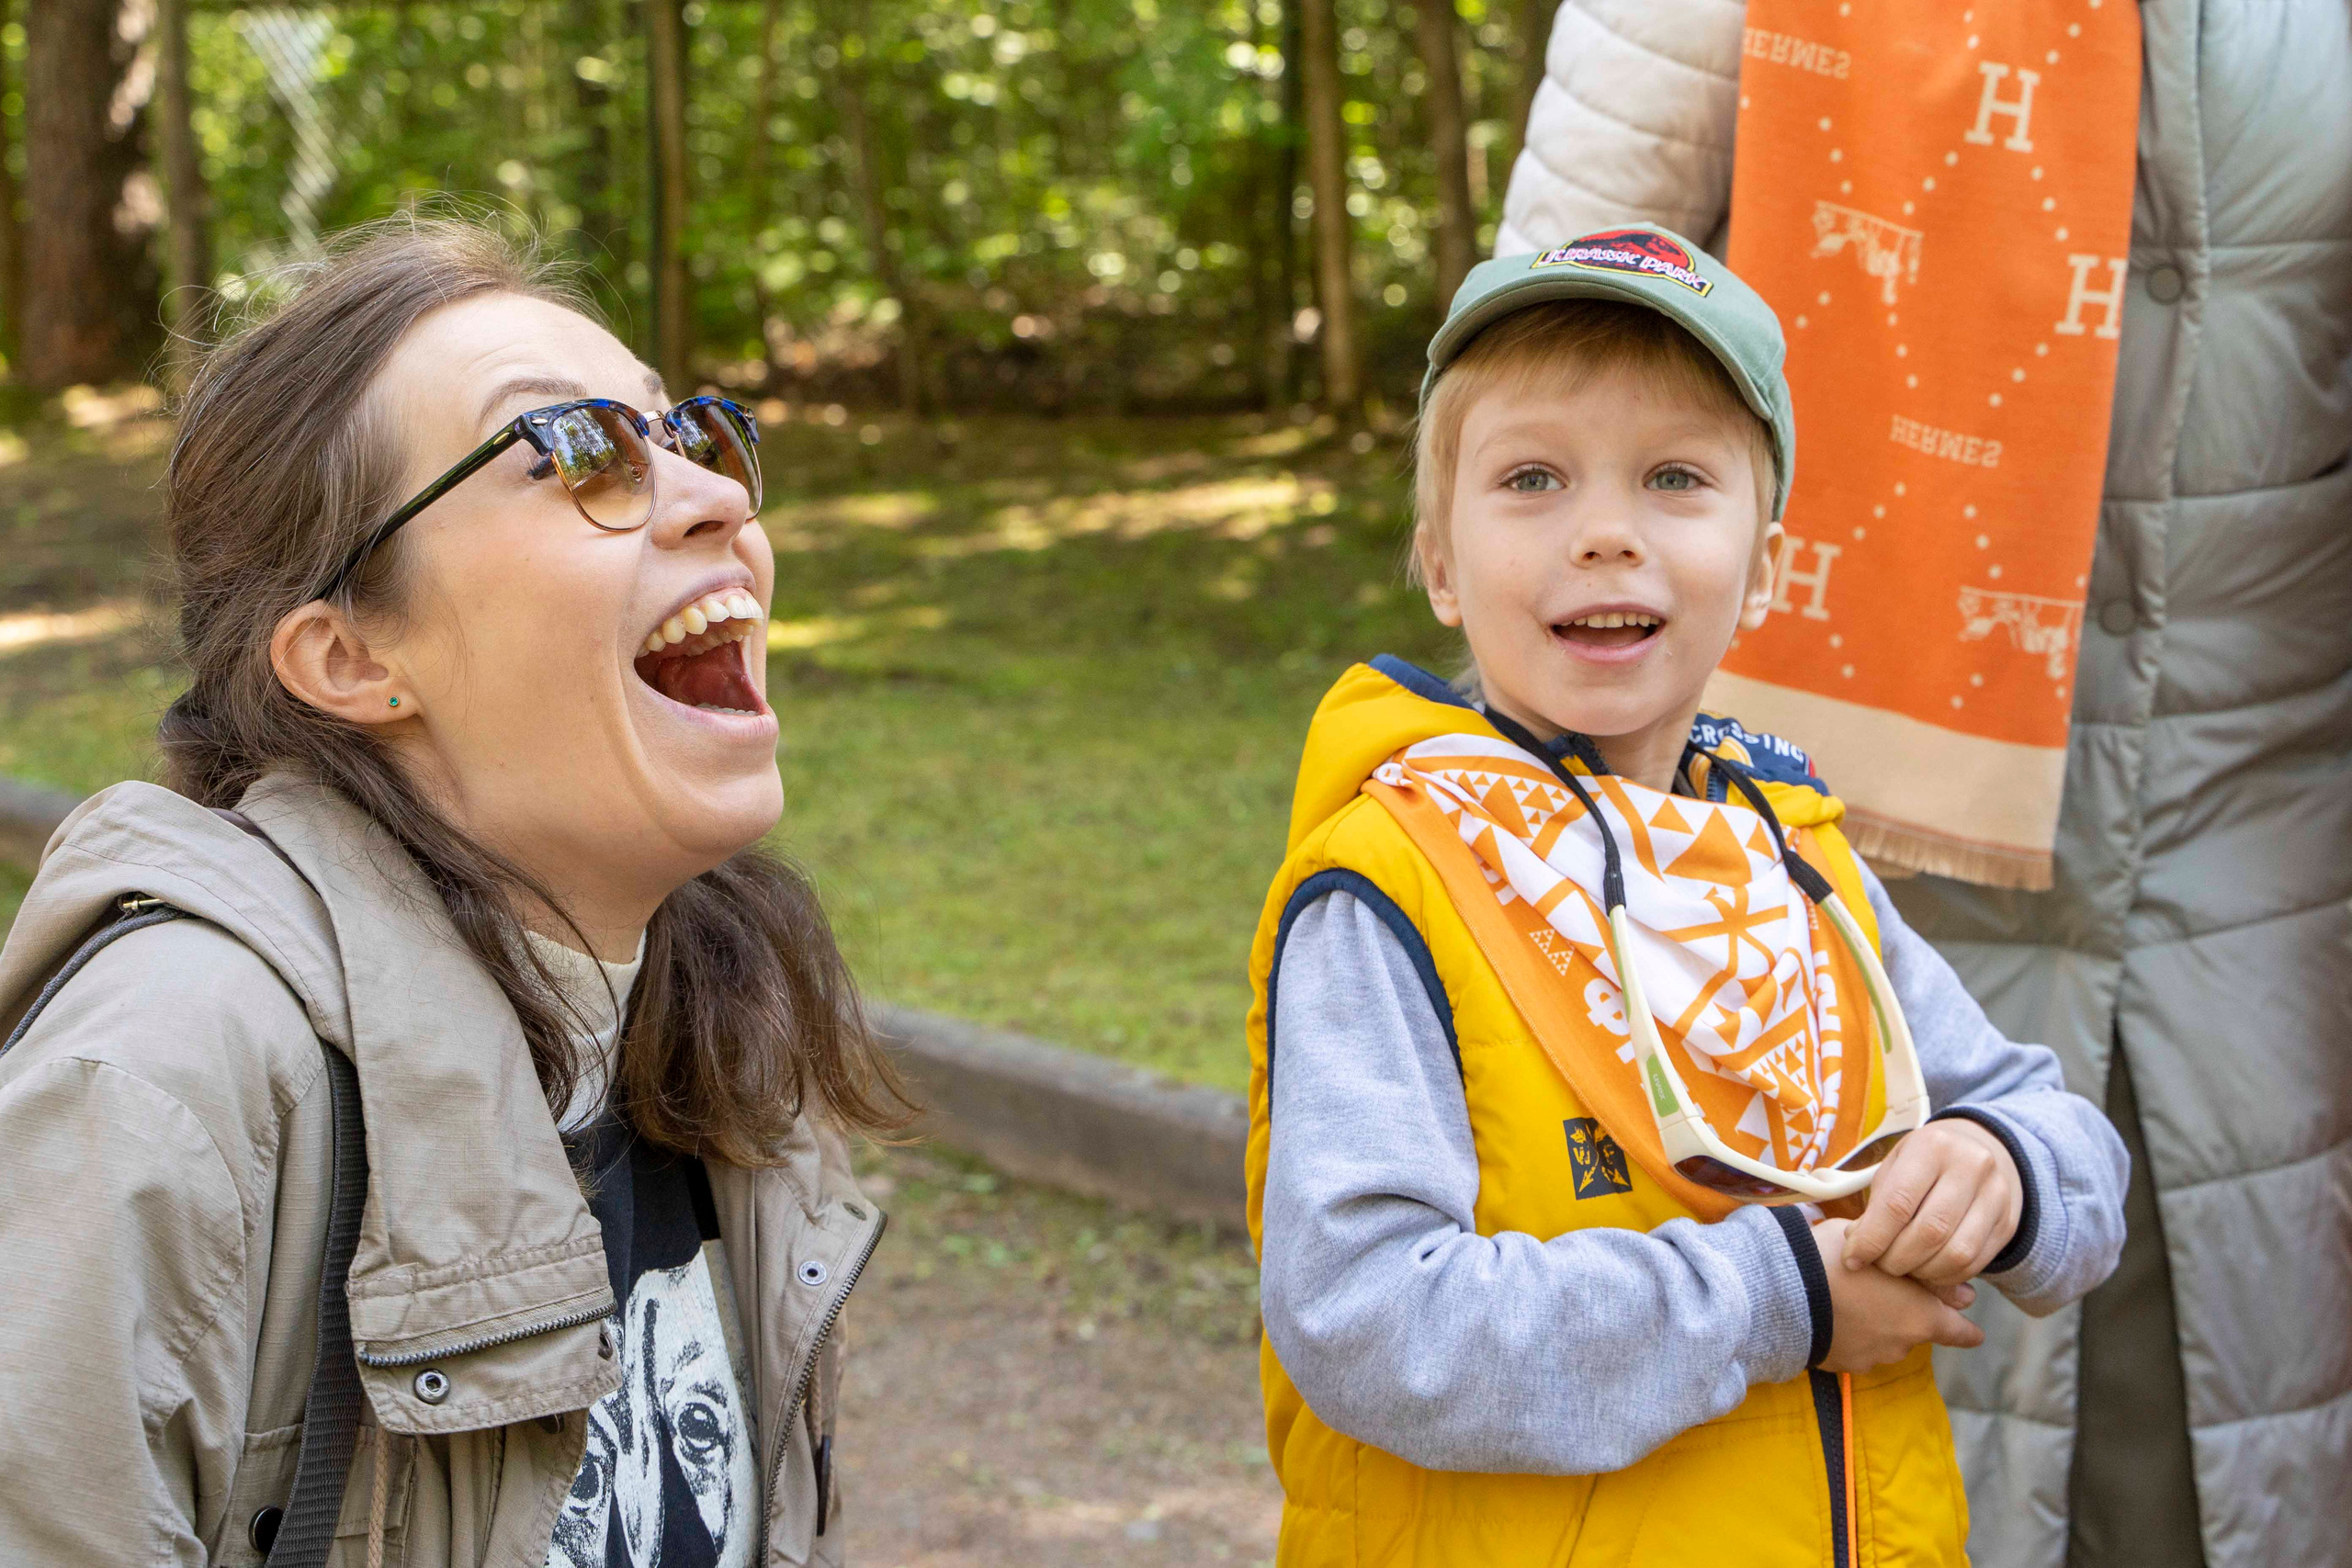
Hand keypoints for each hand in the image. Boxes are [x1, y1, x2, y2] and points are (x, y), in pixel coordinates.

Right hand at [1813, 1217, 1984, 1373]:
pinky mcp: (1842, 1365)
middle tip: (1882, 1287)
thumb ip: (1922, 1269)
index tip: (1974, 1331)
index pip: (1960, 1332)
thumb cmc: (1835, 1260)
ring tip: (1848, 1296)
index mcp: (1920, 1317)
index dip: (1967, 1329)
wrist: (1782, 1294)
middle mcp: (1902, 1344)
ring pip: (1883, 1338)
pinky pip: (1855, 1347)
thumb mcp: (1881, 1247)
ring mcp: (1871, 1358)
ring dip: (1875, 1323)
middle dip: (1905, 1313)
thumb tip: (1958, 1291)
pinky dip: (1850, 1333)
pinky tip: (1832, 1312)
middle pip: (1915, 1329)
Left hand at [1840, 1118, 2023, 1287]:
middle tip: (1879, 1266)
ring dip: (1922, 1272)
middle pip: (1930, 1231)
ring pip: (1956, 1253)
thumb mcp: (1895, 1166)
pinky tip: (1928, 1271)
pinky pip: (1975, 1263)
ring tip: (1903, 1269)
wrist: (1978, 1151)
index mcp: (1933, 1146)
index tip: (1852, 1258)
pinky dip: (1945, 1276)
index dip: (1872, 1238)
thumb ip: (1877, 1203)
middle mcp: (1971, 1166)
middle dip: (1896, 1259)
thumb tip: (1856, 1244)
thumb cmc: (1923, 1163)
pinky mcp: (2008, 1223)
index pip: (1898, 1203)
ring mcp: (1996, 1195)